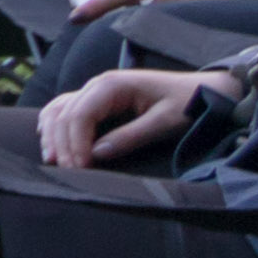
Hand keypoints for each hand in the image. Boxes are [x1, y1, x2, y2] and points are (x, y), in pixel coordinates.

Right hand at [40, 65, 234, 172]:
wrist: (206, 90)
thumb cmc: (189, 103)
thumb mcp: (165, 122)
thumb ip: (131, 136)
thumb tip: (97, 154)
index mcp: (113, 84)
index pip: (79, 114)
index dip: (75, 143)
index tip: (80, 169)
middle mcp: (98, 84)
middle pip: (64, 114)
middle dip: (62, 144)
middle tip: (68, 173)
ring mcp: (95, 91)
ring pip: (58, 110)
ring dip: (52, 135)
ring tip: (53, 161)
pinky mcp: (98, 100)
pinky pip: (65, 109)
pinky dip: (54, 126)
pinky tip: (50, 142)